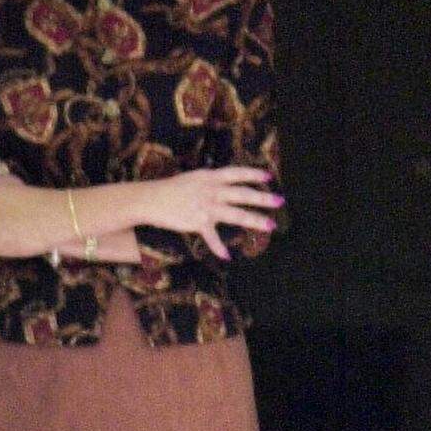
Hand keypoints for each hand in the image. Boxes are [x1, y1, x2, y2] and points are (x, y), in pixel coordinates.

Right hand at [142, 166, 282, 261]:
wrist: (151, 198)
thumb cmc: (171, 188)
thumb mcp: (194, 178)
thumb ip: (211, 182)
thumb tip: (226, 184)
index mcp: (210, 177)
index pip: (236, 173)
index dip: (253, 174)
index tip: (269, 176)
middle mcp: (211, 190)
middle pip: (242, 194)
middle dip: (262, 198)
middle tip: (280, 201)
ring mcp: (205, 206)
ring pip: (235, 214)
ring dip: (254, 220)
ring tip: (270, 226)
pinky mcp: (197, 222)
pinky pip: (211, 237)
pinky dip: (218, 247)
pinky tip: (227, 256)